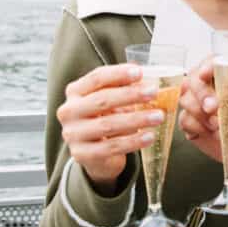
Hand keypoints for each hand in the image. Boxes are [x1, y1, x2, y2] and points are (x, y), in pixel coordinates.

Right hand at [56, 64, 165, 192]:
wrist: (95, 154)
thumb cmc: (106, 118)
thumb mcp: (111, 101)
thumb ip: (124, 89)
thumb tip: (148, 82)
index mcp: (75, 91)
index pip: (96, 78)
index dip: (118, 74)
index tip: (140, 72)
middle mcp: (69, 111)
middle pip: (102, 100)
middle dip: (131, 95)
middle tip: (154, 92)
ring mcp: (73, 134)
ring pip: (108, 125)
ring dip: (137, 119)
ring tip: (158, 116)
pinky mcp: (82, 154)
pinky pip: (111, 147)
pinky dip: (133, 141)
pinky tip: (149, 136)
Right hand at [179, 59, 227, 183]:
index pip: (212, 62)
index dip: (206, 66)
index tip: (206, 74)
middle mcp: (211, 87)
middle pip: (193, 80)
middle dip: (201, 94)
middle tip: (213, 108)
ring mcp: (199, 104)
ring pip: (186, 99)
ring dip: (199, 113)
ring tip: (218, 124)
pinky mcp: (193, 122)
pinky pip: (184, 120)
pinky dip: (196, 127)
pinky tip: (209, 131)